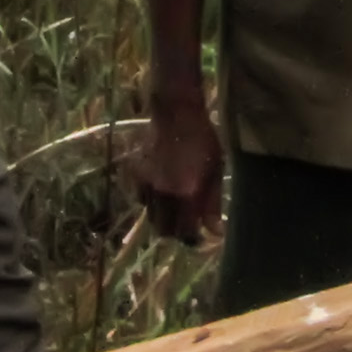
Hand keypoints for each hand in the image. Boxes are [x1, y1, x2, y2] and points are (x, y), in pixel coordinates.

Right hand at [134, 102, 222, 246]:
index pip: (185, 233)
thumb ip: (213, 203)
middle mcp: (163, 195)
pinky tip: (163, 189)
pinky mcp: (136, 176)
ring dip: (164, 218)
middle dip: (176, 232)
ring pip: (152, 217)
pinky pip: (143, 200)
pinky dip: (152, 202)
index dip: (192, 238)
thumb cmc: (203, 140)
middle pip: (164, 231)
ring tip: (176, 206)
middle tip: (187, 223)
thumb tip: (214, 231)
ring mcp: (147, 185)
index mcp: (186, 194)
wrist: (176, 113)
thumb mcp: (215, 171)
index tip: (198, 235)